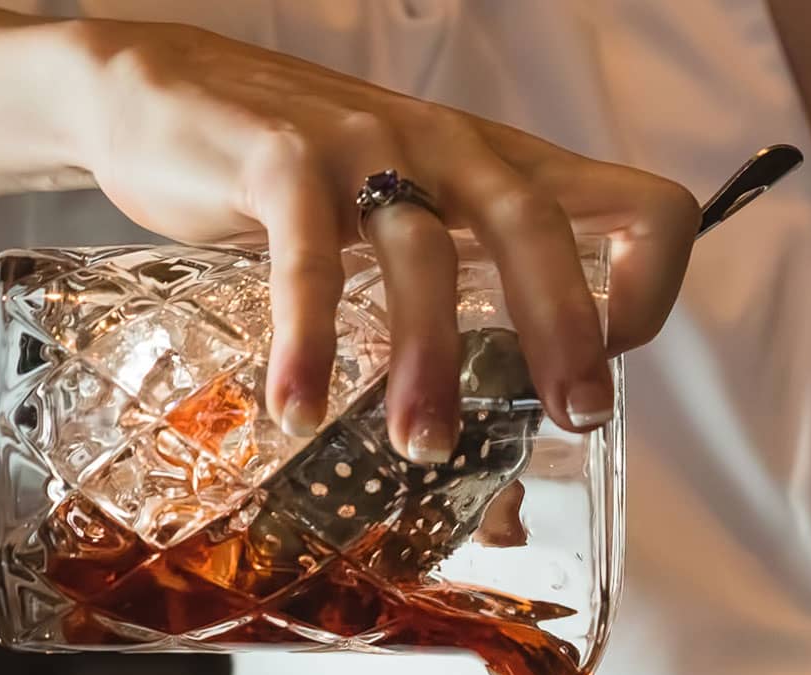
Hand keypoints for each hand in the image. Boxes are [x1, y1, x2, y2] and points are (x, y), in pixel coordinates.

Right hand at [67, 20, 698, 454]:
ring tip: (419, 443)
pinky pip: (306, 258)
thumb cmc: (311, 179)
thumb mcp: (420, 217)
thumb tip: (531, 414)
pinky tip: (299, 409)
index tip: (612, 364)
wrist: (162, 95)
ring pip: (425, 255)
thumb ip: (478, 282)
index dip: (648, 285)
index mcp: (504, 171)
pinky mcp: (279, 159)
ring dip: (428, 361)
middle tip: (570, 421)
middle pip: (539, 228)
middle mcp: (451, 149)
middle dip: (565, 333)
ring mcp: (366, 145)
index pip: (638, 205)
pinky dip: (306, 341)